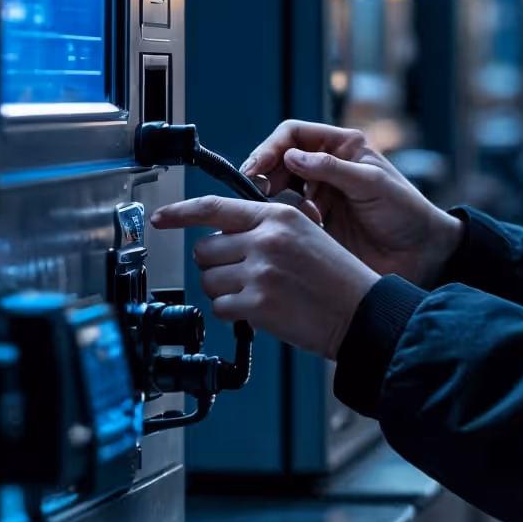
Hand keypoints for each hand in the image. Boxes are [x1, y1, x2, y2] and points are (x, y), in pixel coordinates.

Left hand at [149, 197, 377, 359]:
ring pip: (209, 281)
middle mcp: (266, 239)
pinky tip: (260, 310)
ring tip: (257, 293)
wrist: (362, 312)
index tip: (160, 218)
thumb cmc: (338, 277)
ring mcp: (259, 272)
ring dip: (225, 290)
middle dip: (217, 265)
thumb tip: (224, 236)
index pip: (215, 208)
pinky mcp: (257, 304)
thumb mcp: (306, 233)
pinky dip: (233, 313)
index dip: (180, 213)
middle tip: (243, 275)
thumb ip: (264, 228)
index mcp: (278, 216)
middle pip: (205, 250)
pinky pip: (220, 308)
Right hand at [238, 119, 462, 286]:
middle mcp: (327, 168)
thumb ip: (332, 169)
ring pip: (280, 189)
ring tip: (271, 208)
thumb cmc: (406, 212)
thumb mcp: (372, 184)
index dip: (273, 146)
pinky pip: (288, 217)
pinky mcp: (316, 224)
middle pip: (280, 160)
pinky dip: (285, 220)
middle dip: (265, 172)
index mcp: (343, 147)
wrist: (421, 254)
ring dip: (272, 197)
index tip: (258, 165)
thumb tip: (292, 156)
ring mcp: (320, 196)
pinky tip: (297, 227)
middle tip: (255, 189)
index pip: (295, 134)